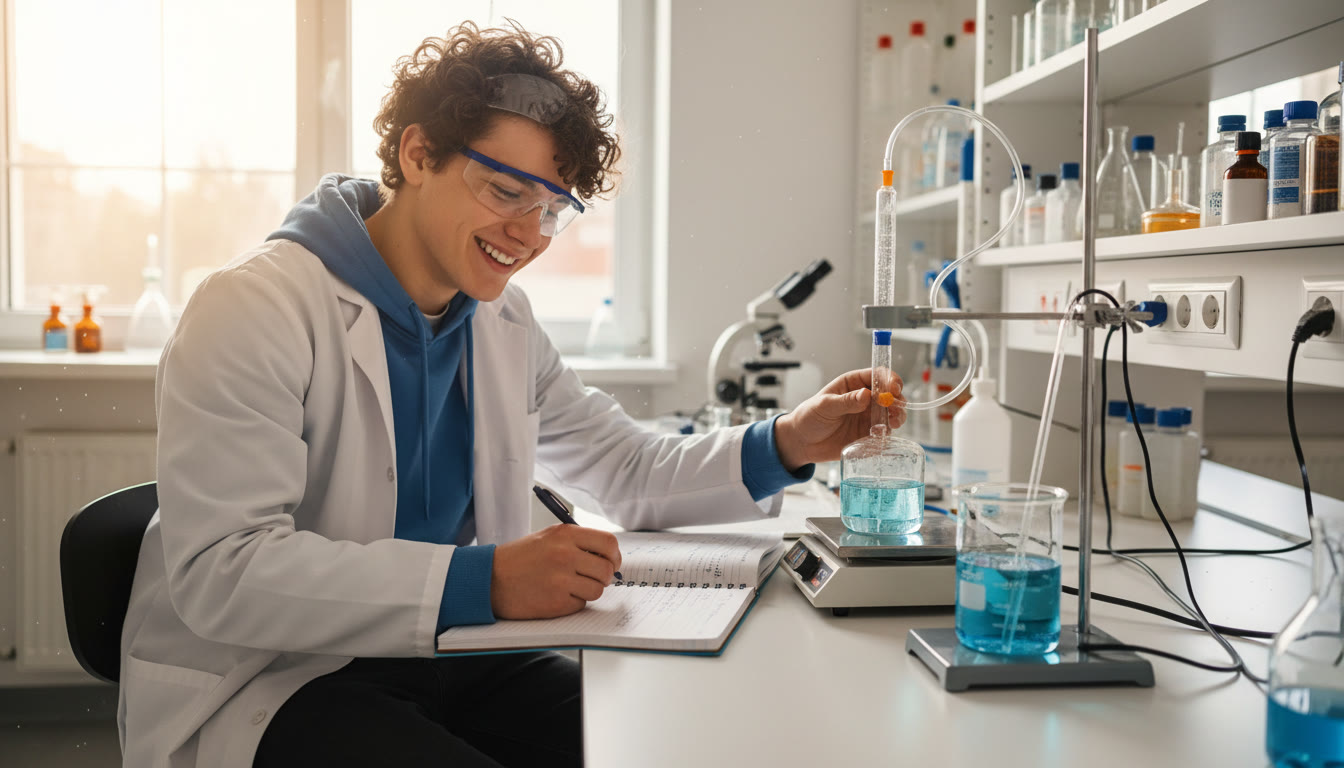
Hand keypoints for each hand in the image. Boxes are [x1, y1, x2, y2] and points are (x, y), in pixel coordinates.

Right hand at [491, 525, 622, 618]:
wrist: (489, 579)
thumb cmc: (519, 559)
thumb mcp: (548, 537)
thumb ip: (577, 542)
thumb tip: (607, 556)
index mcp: (565, 535)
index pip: (609, 543)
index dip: (614, 556)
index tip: (612, 562)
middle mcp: (565, 555)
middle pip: (607, 569)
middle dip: (603, 576)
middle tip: (591, 578)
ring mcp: (561, 580)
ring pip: (597, 589)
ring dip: (588, 590)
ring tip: (570, 586)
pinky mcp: (556, 602)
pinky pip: (581, 604)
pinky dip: (573, 602)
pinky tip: (556, 595)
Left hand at [773, 368, 905, 470]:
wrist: (802, 442)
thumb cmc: (809, 417)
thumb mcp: (824, 406)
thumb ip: (845, 401)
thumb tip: (866, 394)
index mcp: (854, 384)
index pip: (878, 375)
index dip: (890, 379)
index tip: (895, 388)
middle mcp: (865, 399)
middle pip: (890, 395)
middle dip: (897, 400)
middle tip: (895, 409)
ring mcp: (868, 417)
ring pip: (892, 414)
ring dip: (897, 417)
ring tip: (893, 423)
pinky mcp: (868, 435)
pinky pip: (884, 434)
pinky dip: (887, 435)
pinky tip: (880, 437)